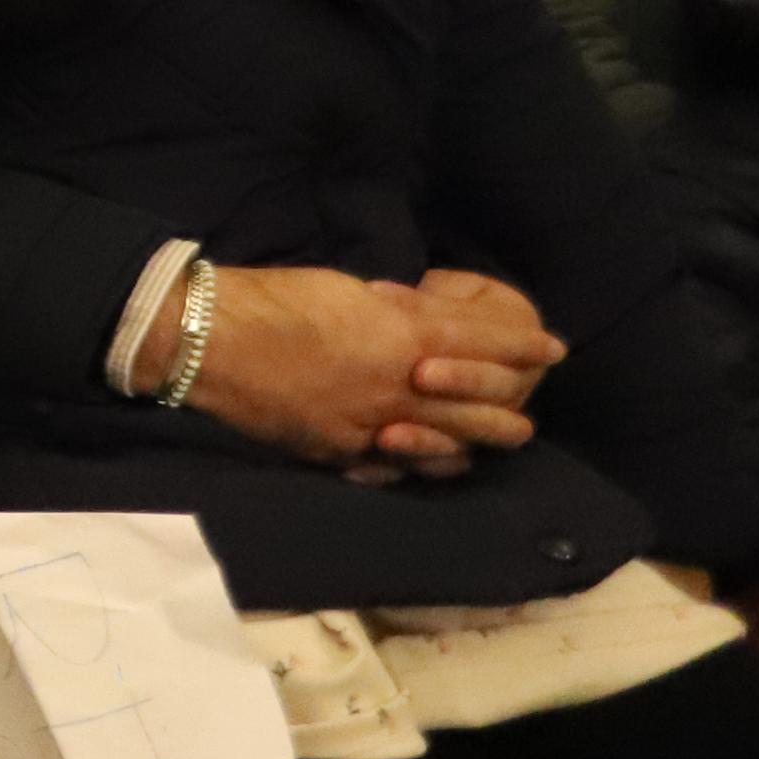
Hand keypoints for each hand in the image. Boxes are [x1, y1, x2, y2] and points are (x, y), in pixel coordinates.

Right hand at [175, 264, 554, 479]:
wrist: (205, 340)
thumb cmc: (274, 299)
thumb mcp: (349, 289)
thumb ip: (398, 312)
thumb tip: (426, 319)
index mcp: (405, 337)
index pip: (489, 345)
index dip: (526, 346)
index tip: (553, 347)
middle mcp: (400, 389)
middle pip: (487, 407)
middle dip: (516, 400)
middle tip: (527, 396)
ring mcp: (371, 429)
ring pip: (452, 447)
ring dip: (477, 439)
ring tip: (492, 433)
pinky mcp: (338, 453)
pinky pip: (397, 469)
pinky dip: (421, 461)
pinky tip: (428, 456)